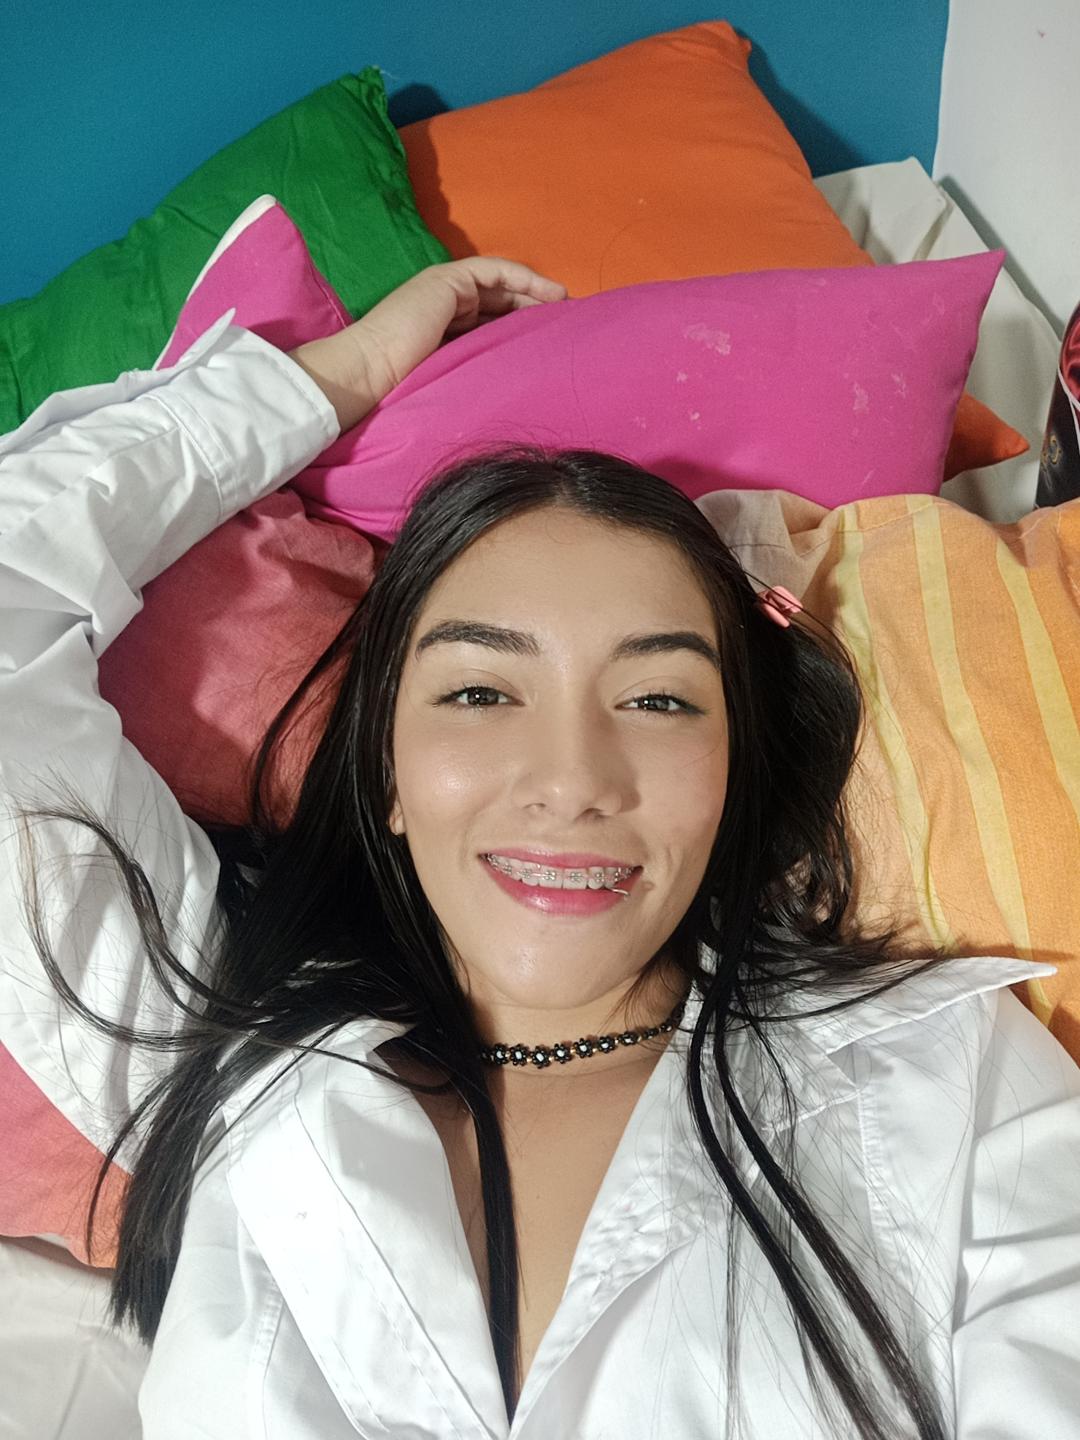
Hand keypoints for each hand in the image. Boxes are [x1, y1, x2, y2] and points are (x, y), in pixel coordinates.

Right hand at [288, 257, 566, 431]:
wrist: (370, 374)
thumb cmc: (400, 391)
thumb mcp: (448, 383)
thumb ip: (472, 376)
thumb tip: (512, 396)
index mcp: (440, 332)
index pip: (487, 323)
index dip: (518, 329)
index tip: (548, 344)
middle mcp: (443, 307)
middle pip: (497, 302)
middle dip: (531, 309)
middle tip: (565, 324)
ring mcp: (443, 290)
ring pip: (498, 285)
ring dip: (534, 292)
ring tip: (565, 307)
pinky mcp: (446, 279)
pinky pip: (494, 271)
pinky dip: (523, 277)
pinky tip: (549, 293)